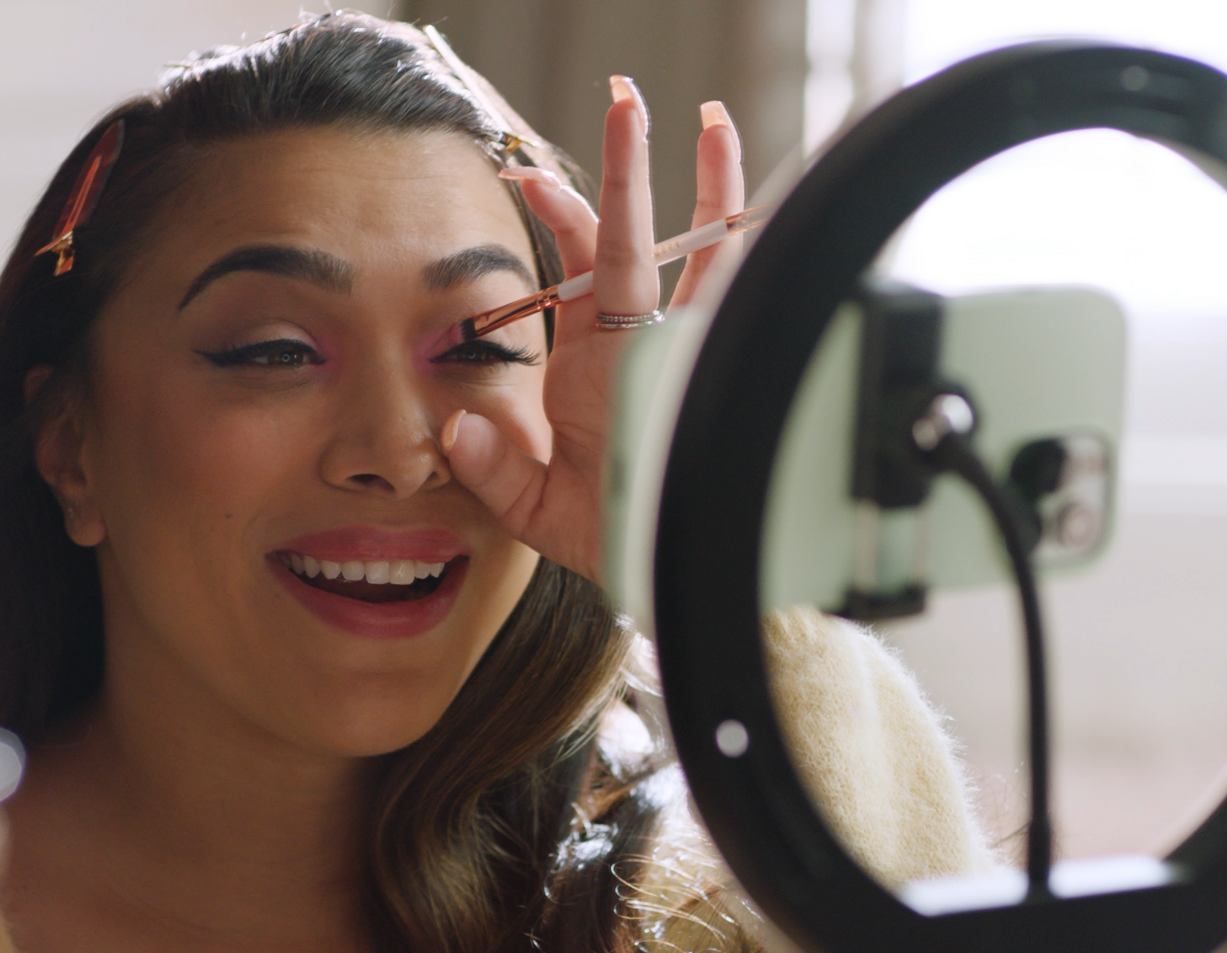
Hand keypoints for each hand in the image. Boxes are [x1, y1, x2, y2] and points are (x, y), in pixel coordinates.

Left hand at [441, 78, 745, 583]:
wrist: (681, 578)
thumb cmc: (617, 543)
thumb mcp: (541, 512)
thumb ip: (495, 472)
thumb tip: (458, 429)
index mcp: (592, 368)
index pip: (576, 273)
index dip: (559, 219)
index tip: (527, 173)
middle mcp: (643, 348)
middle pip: (637, 240)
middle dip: (629, 167)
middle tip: (624, 100)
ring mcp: (692, 353)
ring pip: (704, 254)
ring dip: (709, 187)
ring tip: (711, 120)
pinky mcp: (731, 368)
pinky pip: (747, 300)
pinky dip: (758, 247)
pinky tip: (767, 199)